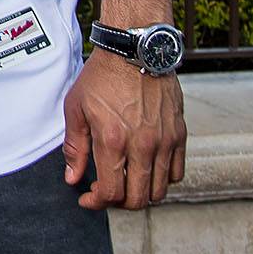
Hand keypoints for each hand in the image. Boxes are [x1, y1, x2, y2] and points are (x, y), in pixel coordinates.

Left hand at [62, 53, 184, 210]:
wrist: (135, 49)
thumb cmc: (102, 77)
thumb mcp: (76, 108)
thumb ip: (75, 147)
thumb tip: (73, 178)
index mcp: (113, 140)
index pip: (112, 193)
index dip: (97, 203)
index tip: (88, 198)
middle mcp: (143, 145)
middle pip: (138, 199)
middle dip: (118, 203)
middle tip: (106, 192)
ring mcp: (165, 141)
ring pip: (160, 190)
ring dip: (141, 194)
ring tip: (125, 182)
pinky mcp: (179, 134)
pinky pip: (176, 172)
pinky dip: (162, 179)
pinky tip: (146, 169)